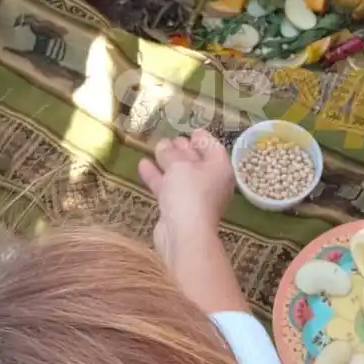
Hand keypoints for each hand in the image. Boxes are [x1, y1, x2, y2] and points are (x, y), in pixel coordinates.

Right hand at [139, 130, 246, 313]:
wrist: (184, 234)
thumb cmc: (189, 193)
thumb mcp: (178, 166)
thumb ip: (170, 153)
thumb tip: (165, 145)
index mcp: (220, 168)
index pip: (213, 148)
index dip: (203, 138)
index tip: (192, 129)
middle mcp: (212, 182)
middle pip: (197, 161)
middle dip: (183, 149)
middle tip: (170, 137)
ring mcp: (196, 197)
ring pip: (182, 175)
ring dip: (168, 162)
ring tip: (155, 147)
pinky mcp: (180, 209)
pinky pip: (170, 188)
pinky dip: (159, 177)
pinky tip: (143, 164)